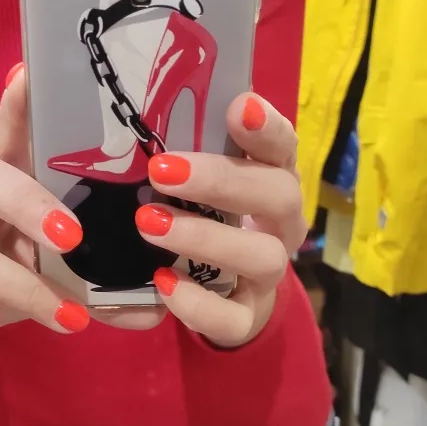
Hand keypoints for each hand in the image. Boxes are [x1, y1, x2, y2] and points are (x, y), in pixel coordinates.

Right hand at [0, 65, 167, 368]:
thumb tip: (159, 309)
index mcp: (3, 181)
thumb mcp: (59, 267)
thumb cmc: (17, 268)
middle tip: (74, 238)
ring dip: (20, 285)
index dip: (17, 104)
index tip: (31, 74)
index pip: (9, 133)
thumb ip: (104, 285)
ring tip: (68, 316)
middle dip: (26, 202)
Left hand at [136, 94, 306, 348]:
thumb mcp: (200, 176)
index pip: (282, 144)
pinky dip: (200, 304)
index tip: (239, 107)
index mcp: (273, 176)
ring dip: (206, 238)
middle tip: (162, 171)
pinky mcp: (248, 316)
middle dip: (221, 181)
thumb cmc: (209, 212)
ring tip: (150, 223)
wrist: (227, 291)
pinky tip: (163, 283)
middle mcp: (281, 222)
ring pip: (262, 257)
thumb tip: (144, 115)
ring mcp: (269, 273)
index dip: (266, 126)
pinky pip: (235, 318)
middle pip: (278, 194)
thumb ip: (185, 147)